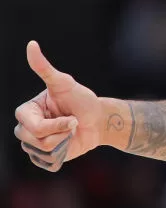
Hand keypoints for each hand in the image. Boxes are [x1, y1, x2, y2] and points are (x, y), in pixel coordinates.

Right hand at [14, 41, 104, 170]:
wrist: (98, 120)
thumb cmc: (82, 100)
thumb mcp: (64, 83)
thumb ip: (45, 68)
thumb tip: (31, 44)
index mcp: (25, 112)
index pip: (32, 126)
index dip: (55, 125)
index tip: (71, 117)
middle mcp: (25, 128)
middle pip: (34, 141)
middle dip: (60, 134)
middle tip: (72, 124)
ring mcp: (34, 144)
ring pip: (43, 153)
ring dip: (64, 144)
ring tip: (70, 133)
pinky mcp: (44, 158)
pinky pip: (49, 163)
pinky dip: (64, 155)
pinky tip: (70, 144)